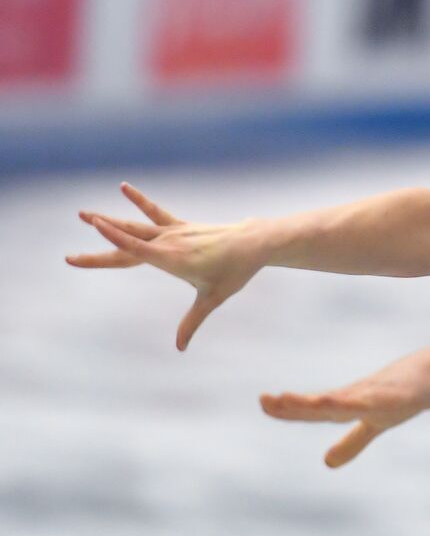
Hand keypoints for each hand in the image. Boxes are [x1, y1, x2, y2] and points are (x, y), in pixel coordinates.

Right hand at [67, 183, 266, 349]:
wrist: (254, 243)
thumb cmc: (235, 271)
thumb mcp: (212, 298)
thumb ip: (192, 322)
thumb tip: (180, 348)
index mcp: (171, 258)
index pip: (133, 250)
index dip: (110, 243)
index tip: (90, 236)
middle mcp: (168, 242)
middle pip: (126, 243)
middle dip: (99, 250)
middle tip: (68, 256)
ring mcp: (174, 231)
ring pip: (136, 225)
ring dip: (110, 221)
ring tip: (83, 214)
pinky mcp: (181, 226)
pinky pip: (156, 213)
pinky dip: (140, 202)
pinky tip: (124, 187)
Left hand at [260, 342, 429, 467]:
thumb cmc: (404, 393)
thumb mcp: (375, 423)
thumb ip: (351, 442)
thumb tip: (326, 463)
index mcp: (350, 403)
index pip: (314, 408)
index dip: (289, 408)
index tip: (264, 403)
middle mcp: (359, 395)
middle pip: (323, 402)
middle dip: (297, 403)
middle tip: (267, 399)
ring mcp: (380, 393)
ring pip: (348, 399)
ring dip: (325, 401)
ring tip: (302, 402)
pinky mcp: (402, 395)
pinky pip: (383, 400)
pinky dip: (367, 402)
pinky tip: (351, 403)